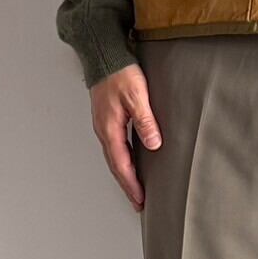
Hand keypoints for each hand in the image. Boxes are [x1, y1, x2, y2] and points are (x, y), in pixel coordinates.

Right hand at [89, 64, 161, 211]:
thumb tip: (153, 144)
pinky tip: (130, 163)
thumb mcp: (137, 96)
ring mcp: (104, 126)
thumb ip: (145, 121)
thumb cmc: (119, 73)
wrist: (104, 56)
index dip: (131, 184)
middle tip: (138, 203)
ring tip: (135, 189)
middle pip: (115, 166)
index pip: (121, 164)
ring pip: (114, 157)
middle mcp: (104, 131)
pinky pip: (115, 147)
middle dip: (127, 185)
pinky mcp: (107, 120)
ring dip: (125, 175)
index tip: (140, 199)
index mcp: (109, 129)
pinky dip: (122, 161)